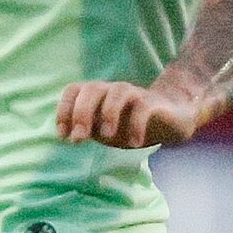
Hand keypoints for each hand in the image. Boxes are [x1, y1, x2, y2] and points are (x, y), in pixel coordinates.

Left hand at [55, 78, 206, 148]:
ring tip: (107, 136)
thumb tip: (71, 136)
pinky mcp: (153, 103)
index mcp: (96, 94)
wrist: (169, 119)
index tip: (63, 135)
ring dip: (108, 114)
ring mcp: (134, 94)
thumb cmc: (130, 124)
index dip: (64, 110)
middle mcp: (112, 89)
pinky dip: (136, 125)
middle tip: (80, 139)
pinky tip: (135, 143)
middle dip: (81, 113)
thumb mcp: (104, 131)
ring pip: (117, 93)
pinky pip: (143, 108)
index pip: (73, 91)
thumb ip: (88, 130)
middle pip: (92, 88)